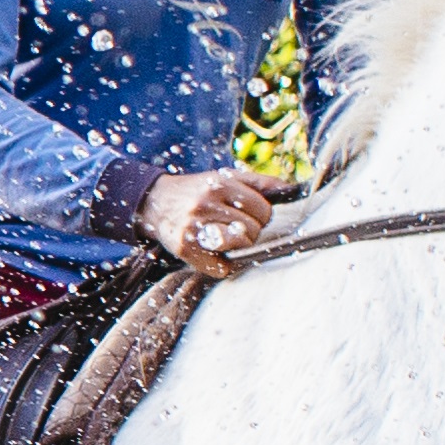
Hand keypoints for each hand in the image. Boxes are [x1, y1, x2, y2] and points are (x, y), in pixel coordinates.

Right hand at [138, 166, 280, 280]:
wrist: (154, 202)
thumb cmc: (197, 191)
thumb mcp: (225, 177)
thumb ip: (258, 182)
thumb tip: (290, 189)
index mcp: (220, 184)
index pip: (262, 209)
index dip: (262, 215)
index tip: (252, 216)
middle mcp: (206, 204)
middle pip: (253, 230)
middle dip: (250, 231)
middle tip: (235, 227)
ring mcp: (194, 226)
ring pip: (240, 247)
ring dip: (238, 247)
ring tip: (225, 238)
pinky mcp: (184, 247)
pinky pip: (220, 267)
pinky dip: (222, 265)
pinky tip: (214, 253)